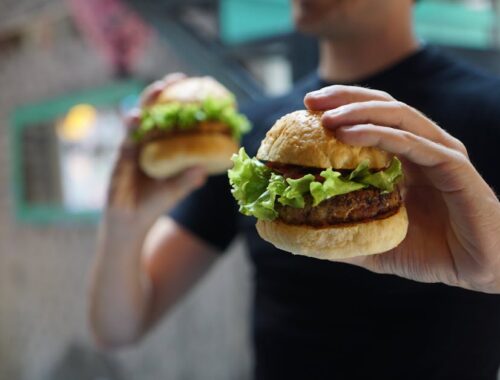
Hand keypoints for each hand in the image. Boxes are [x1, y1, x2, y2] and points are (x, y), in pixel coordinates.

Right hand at [106, 73, 206, 225]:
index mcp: (162, 148)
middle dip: (162, 94)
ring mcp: (133, 148)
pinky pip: (126, 139)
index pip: (171, 120)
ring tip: (158, 90)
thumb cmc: (154, 204)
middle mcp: (148, 143)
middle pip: (154, 112)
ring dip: (147, 103)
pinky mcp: (121, 158)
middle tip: (176, 78)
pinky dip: (130, 128)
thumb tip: (205, 170)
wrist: (131, 222)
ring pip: (139, 119)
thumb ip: (187, 180)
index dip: (180, 104)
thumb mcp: (175, 192)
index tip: (194, 87)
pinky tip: (134, 118)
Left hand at [305, 85, 499, 292]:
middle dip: (345, 98)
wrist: (481, 269)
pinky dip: (379, 134)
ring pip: (398, 116)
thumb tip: (304, 232)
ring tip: (326, 117)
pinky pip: (413, 143)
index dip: (341, 108)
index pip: (372, 118)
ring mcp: (440, 152)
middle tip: (309, 101)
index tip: (305, 110)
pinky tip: (349, 134)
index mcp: (406, 157)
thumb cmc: (431, 254)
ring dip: (359, 112)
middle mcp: (424, 146)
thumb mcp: (376, 243)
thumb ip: (344, 233)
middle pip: (383, 106)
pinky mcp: (454, 166)